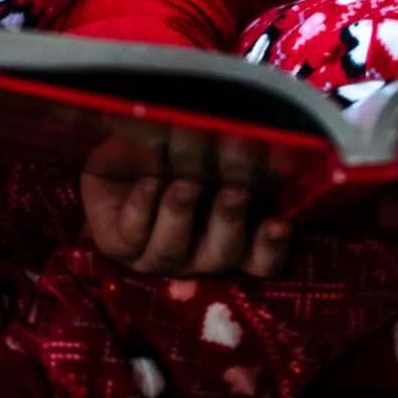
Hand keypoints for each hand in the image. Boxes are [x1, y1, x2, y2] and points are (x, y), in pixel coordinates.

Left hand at [80, 125, 291, 276]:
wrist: (116, 145)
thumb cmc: (172, 145)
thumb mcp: (205, 143)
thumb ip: (233, 148)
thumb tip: (265, 138)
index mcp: (228, 234)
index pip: (260, 259)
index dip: (271, 247)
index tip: (280, 223)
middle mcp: (195, 252)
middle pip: (220, 255)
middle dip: (228, 223)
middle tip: (234, 192)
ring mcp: (154, 254)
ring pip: (173, 249)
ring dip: (181, 213)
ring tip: (186, 183)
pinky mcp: (117, 245)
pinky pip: (132, 236)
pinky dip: (142, 207)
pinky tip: (149, 182)